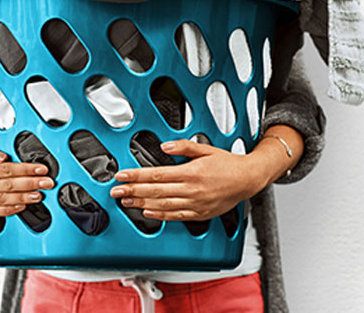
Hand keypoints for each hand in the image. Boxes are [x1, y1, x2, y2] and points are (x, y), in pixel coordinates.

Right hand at [0, 142, 54, 217]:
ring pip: (5, 200)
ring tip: (39, 195)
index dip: (26, 170)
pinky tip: (23, 206)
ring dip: (24, 198)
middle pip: (10, 185)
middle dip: (31, 184)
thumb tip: (1, 156)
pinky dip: (10, 210)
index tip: (40, 169)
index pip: (7, 169)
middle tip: (47, 182)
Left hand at [109, 139, 272, 221]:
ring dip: (141, 203)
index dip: (136, 176)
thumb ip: (184, 147)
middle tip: (116, 191)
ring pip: (162, 205)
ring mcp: (195, 204)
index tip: (122, 176)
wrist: (247, 180)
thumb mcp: (205, 148)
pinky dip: (160, 215)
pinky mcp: (199, 213)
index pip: (156, 174)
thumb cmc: (227, 164)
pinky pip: (175, 216)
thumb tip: (166, 147)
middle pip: (155, 191)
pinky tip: (147, 212)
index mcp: (191, 172)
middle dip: (132, 190)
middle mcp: (191, 190)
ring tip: (126, 202)